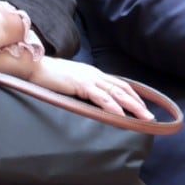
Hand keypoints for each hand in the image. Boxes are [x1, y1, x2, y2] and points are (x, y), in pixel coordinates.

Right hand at [29, 57, 151, 119]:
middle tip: (149, 117)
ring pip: (116, 93)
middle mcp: (95, 74)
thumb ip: (82, 89)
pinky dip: (113, 107)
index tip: (142, 107)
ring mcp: (89, 79)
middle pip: (122, 89)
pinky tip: (121, 115)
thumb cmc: (49, 77)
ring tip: (143, 118)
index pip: (119, 84)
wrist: (35, 67)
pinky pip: (101, 97)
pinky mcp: (81, 85)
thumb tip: (90, 101)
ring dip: (132, 106)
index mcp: (93, 74)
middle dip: (138, 103)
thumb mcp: (71, 82)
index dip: (133, 96)